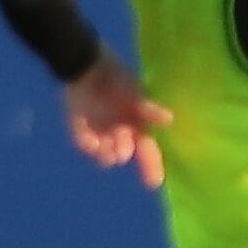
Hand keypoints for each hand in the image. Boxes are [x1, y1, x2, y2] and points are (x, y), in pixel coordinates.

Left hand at [62, 56, 172, 189]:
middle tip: (121, 149)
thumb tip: (169, 119)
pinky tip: (91, 142)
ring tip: (104, 148)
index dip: (151, 166)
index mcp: (136, 123)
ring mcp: (98, 129)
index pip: (147, 148)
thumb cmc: (115, 76)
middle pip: (125, 151)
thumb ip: (148, 108)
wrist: (85, 64)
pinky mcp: (79, 125)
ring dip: (106, 153)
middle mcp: (119, 130)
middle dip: (123, 152)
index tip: (152, 183)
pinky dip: (87, 144)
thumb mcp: (135, 91)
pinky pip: (83, 141)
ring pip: (104, 152)